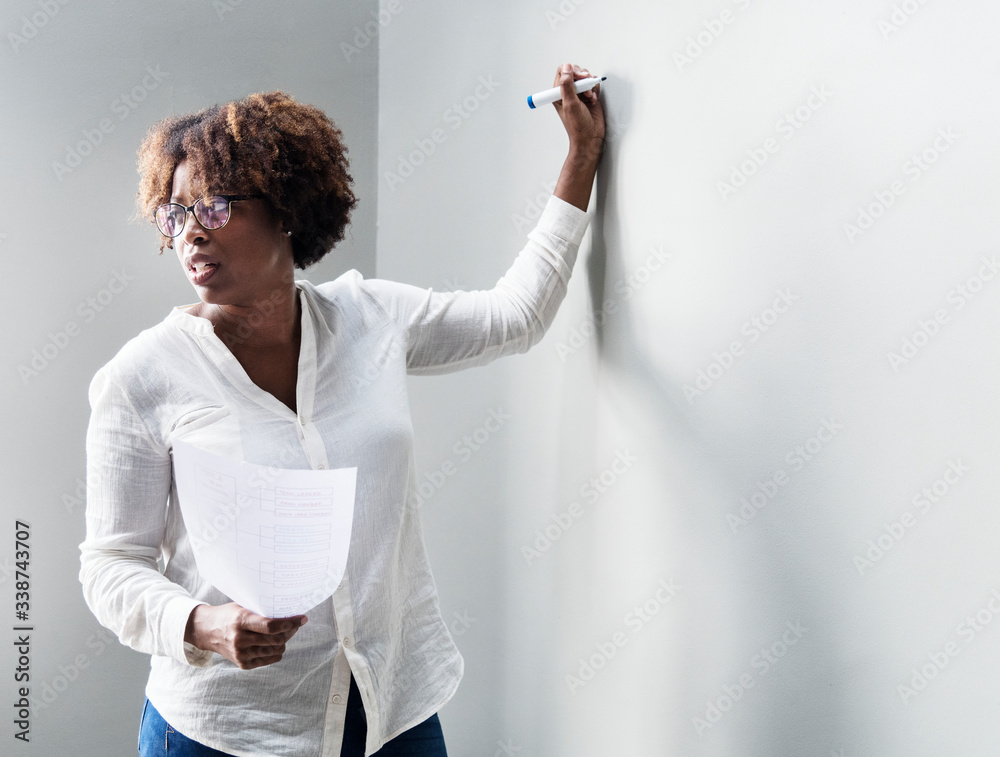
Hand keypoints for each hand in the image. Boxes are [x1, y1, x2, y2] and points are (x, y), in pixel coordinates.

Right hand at [185, 602, 306, 669]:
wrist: (207, 631)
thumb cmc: (229, 615)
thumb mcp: (243, 607)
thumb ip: (262, 612)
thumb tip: (290, 614)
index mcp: (241, 621)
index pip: (271, 626)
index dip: (290, 623)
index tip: (302, 618)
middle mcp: (240, 639)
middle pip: (276, 639)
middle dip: (289, 632)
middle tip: (293, 625)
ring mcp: (241, 654)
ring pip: (275, 651)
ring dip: (283, 642)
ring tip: (281, 634)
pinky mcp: (242, 664)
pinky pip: (269, 659)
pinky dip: (275, 651)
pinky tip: (272, 643)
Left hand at [552, 62, 605, 153]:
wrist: (590, 137)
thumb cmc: (577, 126)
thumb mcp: (570, 104)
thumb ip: (567, 85)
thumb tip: (566, 68)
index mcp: (558, 93)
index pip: (563, 72)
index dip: (572, 71)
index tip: (579, 78)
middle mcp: (568, 92)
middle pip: (575, 72)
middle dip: (583, 78)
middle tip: (585, 88)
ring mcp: (579, 94)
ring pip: (585, 78)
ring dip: (589, 85)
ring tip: (589, 97)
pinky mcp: (589, 96)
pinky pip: (593, 85)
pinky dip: (595, 90)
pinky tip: (593, 100)